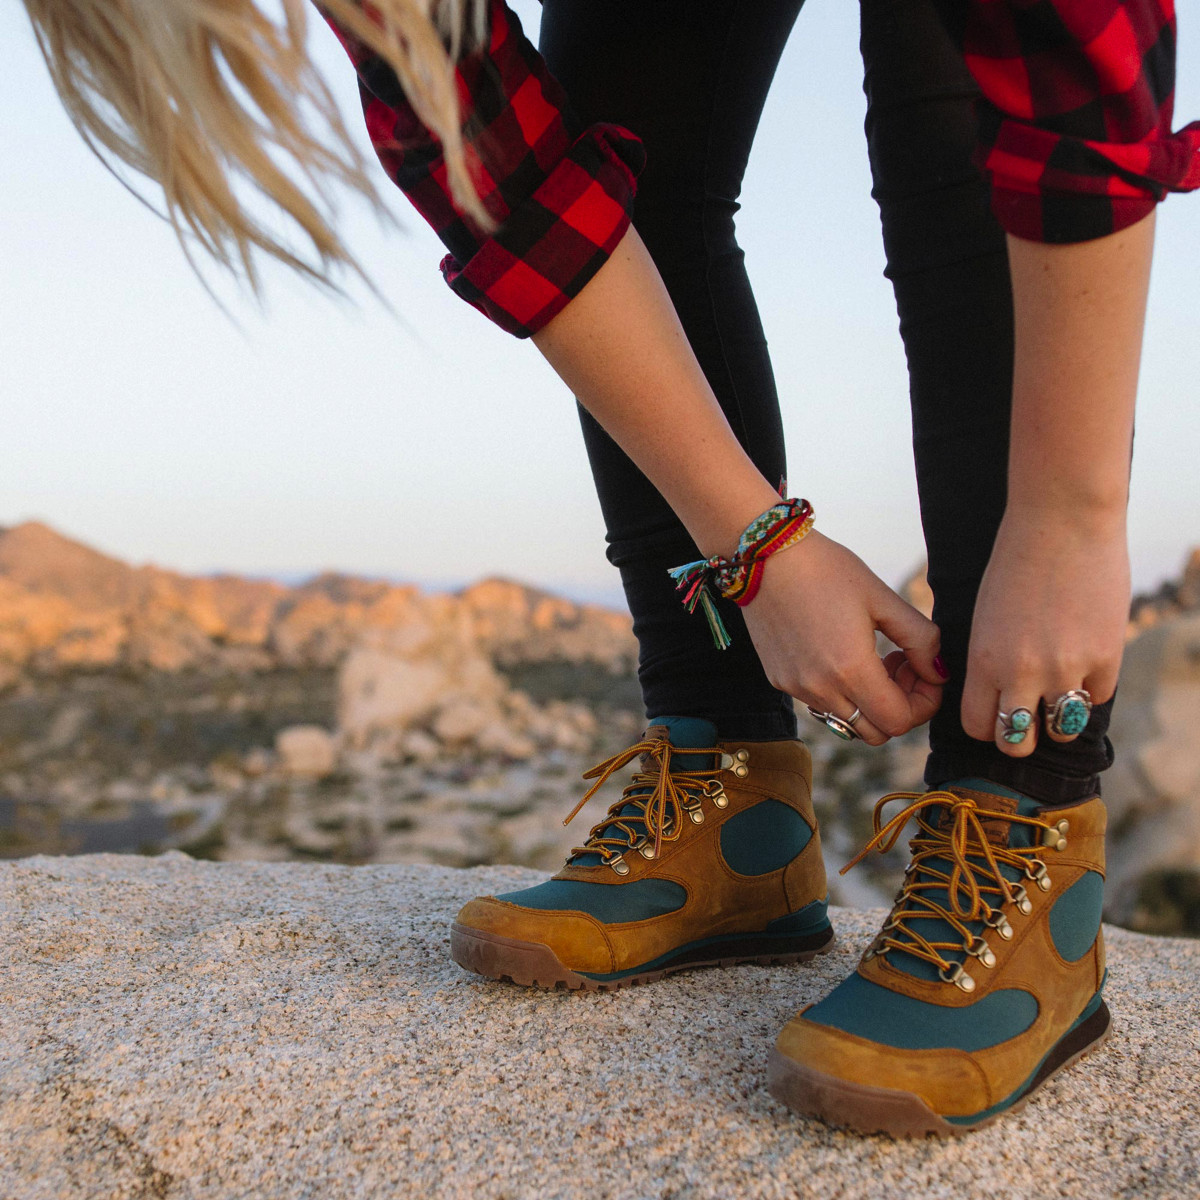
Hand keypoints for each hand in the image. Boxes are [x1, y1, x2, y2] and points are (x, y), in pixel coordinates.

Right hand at [741, 531, 945, 745]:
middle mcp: (821, 688)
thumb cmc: (825, 569)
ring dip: (870, 701)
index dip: (924, 704)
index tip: (925, 672)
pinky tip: (841, 653)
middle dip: (899, 706)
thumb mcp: (882, 597)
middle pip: (876, 732)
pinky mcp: (780, 680)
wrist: (763, 555)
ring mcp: (797, 688)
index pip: (900, 721)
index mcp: (851, 669)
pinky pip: (822, 704)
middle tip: (901, 666)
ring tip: (872, 658)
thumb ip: (920, 639)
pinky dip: (842, 692)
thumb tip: (939, 671)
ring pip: (848, 722)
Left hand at [961, 509, 1128, 755]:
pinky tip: (1084, 662)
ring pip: (1062, 731)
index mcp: (983, 661)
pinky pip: (1096, 697)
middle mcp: (1022, 673)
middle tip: (1026, 718)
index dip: (986, 726)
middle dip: (1019, 737)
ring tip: (1057, 697)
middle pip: (1016, 742)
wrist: (1062, 521)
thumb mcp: (984, 616)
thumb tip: (995, 697)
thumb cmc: (1014, 562)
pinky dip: (1089, 688)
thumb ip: (989, 659)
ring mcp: (1067, 668)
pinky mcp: (1106, 657)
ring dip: (1058, 721)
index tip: (995, 713)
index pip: (977, 727)